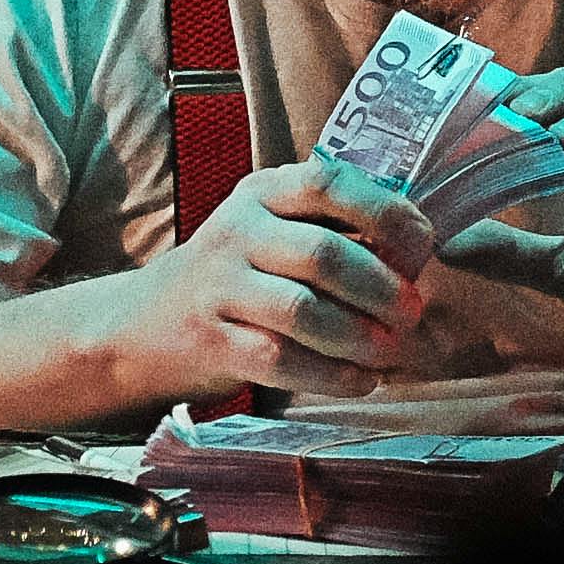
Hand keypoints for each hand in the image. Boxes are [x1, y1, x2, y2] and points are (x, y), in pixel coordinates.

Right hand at [100, 158, 434, 403]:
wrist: (143, 324)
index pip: (329, 182)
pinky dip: (331, 375)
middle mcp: (236, 231)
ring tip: (389, 353)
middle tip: (412, 313)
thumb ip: (335, 230)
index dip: (384, 212)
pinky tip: (360, 381)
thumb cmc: (238, 275)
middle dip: (380, 288)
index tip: (421, 246)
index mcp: (262, 192)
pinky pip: (280, 360)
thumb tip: (416, 252)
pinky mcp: (211, 341)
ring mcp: (218, 287)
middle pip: (323, 254)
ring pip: (302, 312)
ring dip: (359, 337)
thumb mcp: (274, 231)